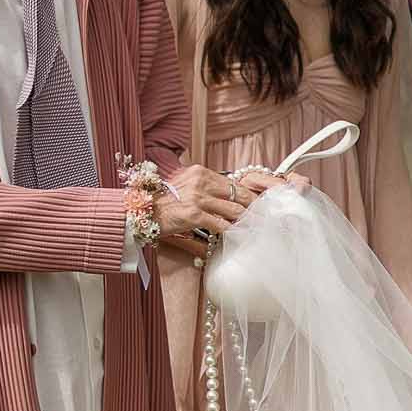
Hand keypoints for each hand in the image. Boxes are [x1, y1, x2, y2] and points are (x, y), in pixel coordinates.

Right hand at [155, 165, 300, 259]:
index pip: (233, 183)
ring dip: (248, 222)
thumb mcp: (186, 187)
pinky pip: (221, 224)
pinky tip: (241, 238)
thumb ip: (207, 190)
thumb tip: (230, 199)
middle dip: (256, 208)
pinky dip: (233, 232)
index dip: (251, 195)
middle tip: (271, 218)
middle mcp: (201, 181)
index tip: (264, 204)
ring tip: (261, 230)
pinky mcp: (194, 214)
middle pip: (238, 195)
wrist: (141, 213)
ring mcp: (198, 197)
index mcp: (201, 172)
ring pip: (233, 210)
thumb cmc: (165, 204)